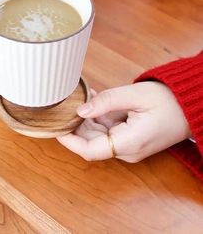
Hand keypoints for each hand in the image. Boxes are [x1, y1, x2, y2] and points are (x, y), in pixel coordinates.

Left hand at [57, 82, 190, 161]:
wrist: (191, 107)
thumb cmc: (169, 101)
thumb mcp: (135, 95)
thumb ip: (106, 102)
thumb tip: (80, 110)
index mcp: (129, 143)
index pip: (89, 150)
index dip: (69, 140)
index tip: (55, 126)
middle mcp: (126, 150)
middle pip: (90, 142)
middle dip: (75, 125)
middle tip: (65, 105)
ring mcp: (127, 146)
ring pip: (96, 136)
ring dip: (85, 119)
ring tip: (79, 98)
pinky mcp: (128, 139)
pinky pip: (107, 130)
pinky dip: (97, 117)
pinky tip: (93, 101)